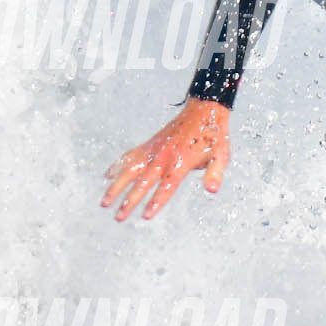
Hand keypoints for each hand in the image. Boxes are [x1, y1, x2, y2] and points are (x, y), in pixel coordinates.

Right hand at [104, 98, 230, 219]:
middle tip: (119, 217)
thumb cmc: (214, 135)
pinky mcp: (150, 144)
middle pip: (143, 182)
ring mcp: (154, 149)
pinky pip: (131, 156)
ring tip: (104, 201)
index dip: (156, 201)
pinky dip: (118, 165)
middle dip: (130, 200)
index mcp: (180, 162)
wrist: (203, 109)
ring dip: (117, 186)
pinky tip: (107, 176)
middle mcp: (163, 157)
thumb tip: (212, 189)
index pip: (166, 186)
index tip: (145, 215)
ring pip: (130, 170)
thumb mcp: (221, 155)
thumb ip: (215, 173)